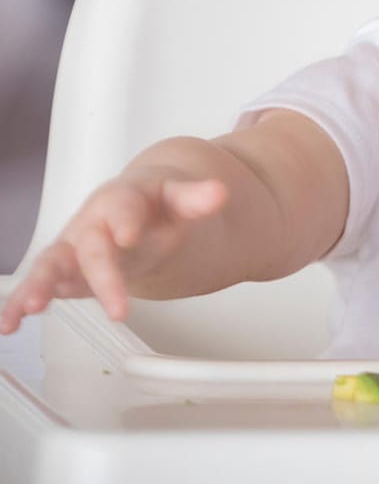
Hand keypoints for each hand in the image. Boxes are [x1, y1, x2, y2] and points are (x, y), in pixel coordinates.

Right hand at [0, 170, 227, 333]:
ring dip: (39, 287)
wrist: (137, 212)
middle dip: (102, 275)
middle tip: (118, 307)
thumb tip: (218, 193)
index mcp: (121, 199)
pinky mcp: (62, 273)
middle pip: (92, 247)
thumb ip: (195, 198)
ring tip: (30, 309)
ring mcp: (73, 248)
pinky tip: (9, 325)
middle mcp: (91, 223)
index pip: (122, 206)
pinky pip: (37, 287)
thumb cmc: (153, 206)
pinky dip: (19, 304)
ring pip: (51, 266)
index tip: (129, 235)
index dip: (125, 219)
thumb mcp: (178, 200)